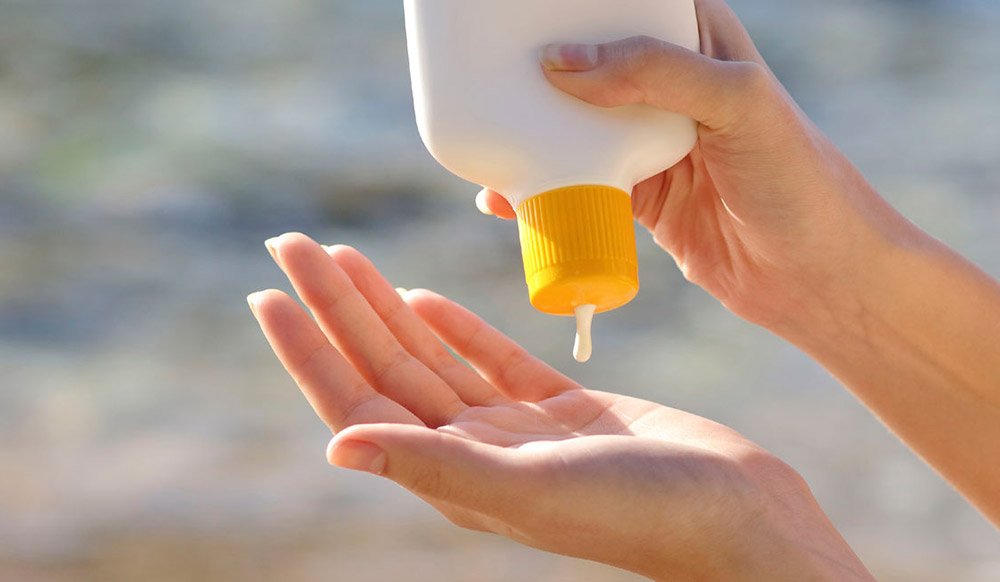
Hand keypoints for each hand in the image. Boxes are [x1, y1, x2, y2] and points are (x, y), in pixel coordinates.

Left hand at [248, 233, 872, 580]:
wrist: (740, 512)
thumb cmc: (647, 512)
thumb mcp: (536, 489)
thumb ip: (439, 466)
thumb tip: (335, 449)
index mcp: (455, 478)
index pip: (358, 402)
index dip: (311, 349)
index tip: (270, 291)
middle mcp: (473, 456)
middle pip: (385, 368)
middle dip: (337, 306)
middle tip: (294, 243)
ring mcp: (514, 433)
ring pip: (430, 358)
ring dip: (384, 306)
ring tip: (343, 256)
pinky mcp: (558, 412)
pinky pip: (487, 362)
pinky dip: (452, 327)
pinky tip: (422, 297)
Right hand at [478, 0, 910, 330]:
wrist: (818, 278)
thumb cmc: (800, 180)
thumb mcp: (738, 102)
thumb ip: (657, 72)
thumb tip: (561, 63)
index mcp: (701, 41)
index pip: (636, 3)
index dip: (584, 1)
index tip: (527, 5)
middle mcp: (672, 86)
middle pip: (593, 60)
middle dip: (543, 63)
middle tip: (490, 65)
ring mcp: (652, 143)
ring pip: (578, 125)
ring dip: (534, 130)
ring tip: (488, 132)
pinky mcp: (639, 197)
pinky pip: (577, 183)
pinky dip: (542, 190)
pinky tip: (506, 199)